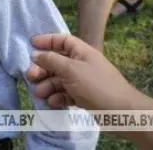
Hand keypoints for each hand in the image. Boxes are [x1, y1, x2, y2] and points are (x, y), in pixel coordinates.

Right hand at [26, 33, 146, 109]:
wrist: (122, 113)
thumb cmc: (96, 85)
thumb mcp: (71, 69)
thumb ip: (51, 60)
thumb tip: (35, 54)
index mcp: (82, 52)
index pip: (63, 40)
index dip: (47, 40)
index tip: (31, 44)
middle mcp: (82, 64)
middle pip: (57, 61)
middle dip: (42, 69)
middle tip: (30, 76)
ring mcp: (83, 82)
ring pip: (59, 79)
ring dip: (48, 85)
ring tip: (40, 94)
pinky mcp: (84, 97)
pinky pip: (66, 93)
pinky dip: (58, 97)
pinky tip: (53, 102)